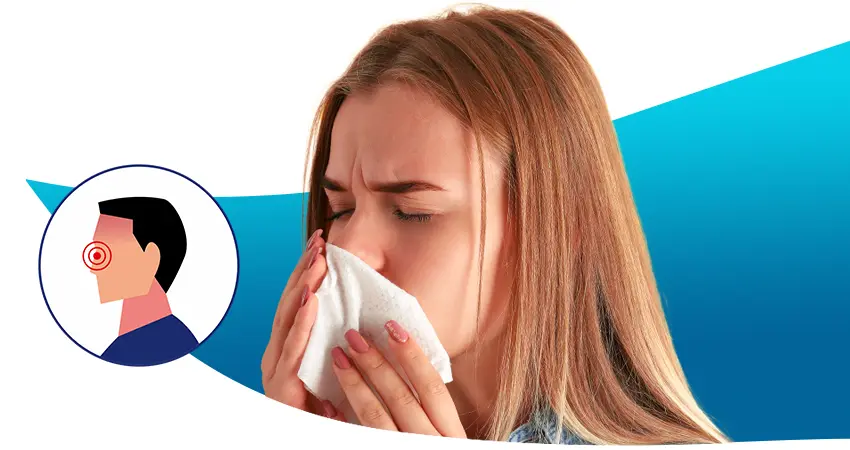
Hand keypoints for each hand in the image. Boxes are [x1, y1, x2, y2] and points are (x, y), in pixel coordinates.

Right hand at [261, 229, 343, 418]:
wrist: (311, 442)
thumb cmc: (329, 416)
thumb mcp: (339, 375)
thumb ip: (342, 350)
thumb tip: (360, 323)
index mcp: (291, 350)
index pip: (300, 303)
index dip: (309, 273)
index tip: (323, 246)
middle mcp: (279, 356)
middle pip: (292, 304)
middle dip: (304, 271)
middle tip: (320, 242)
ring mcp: (276, 369)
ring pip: (289, 318)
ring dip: (303, 286)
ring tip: (317, 259)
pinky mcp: (281, 386)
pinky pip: (293, 348)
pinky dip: (302, 321)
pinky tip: (311, 297)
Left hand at [331, 321, 466, 437]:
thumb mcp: (444, 436)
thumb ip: (428, 407)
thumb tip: (406, 359)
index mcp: (449, 433)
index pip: (432, 387)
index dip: (413, 356)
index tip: (392, 327)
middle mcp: (428, 443)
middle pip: (401, 397)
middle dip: (375, 363)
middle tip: (353, 335)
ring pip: (376, 418)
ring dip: (354, 385)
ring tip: (338, 357)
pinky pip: (357, 440)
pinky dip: (341, 423)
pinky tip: (326, 405)